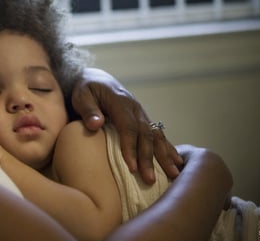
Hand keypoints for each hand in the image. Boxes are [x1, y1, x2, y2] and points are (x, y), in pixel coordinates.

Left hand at [71, 68, 182, 183]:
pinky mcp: (144, 120)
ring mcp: (142, 114)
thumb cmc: (86, 90)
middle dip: (149, 158)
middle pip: (146, 135)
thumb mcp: (82, 96)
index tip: (132, 167)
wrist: (97, 80)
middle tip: (150, 180)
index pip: (129, 127)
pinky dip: (168, 149)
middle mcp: (136, 109)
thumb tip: (96, 124)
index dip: (131, 147)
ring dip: (165, 156)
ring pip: (156, 136)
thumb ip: (88, 110)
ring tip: (174, 175)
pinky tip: (177, 162)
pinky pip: (158, 135)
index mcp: (121, 102)